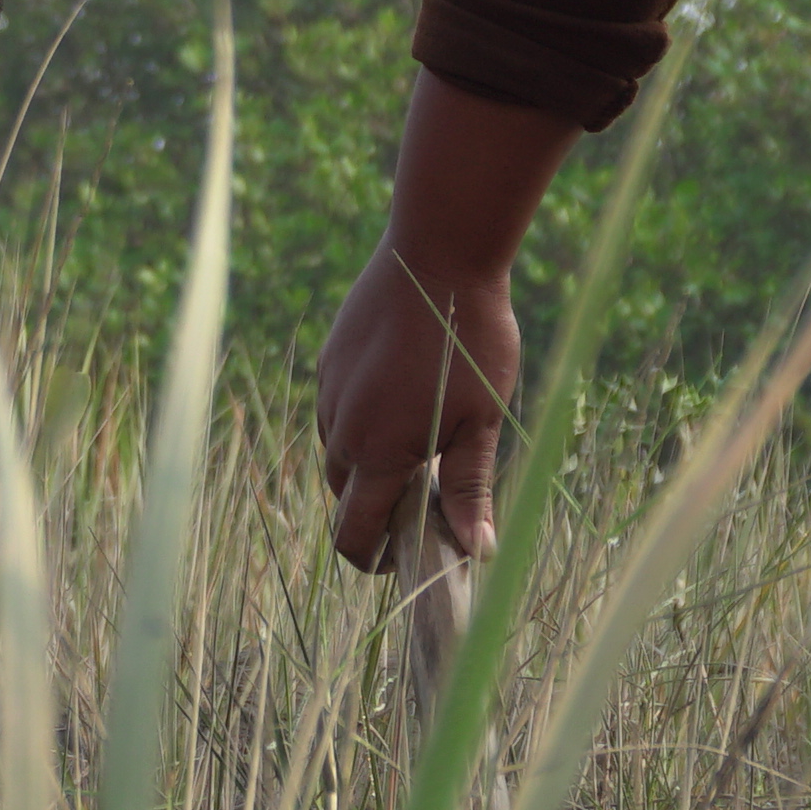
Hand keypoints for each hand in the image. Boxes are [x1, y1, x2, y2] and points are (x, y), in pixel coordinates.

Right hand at [316, 238, 516, 574]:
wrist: (440, 251)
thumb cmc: (471, 339)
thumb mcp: (481, 420)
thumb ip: (468, 489)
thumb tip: (475, 552)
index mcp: (379, 452)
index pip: (351, 534)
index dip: (372, 559)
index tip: (404, 553)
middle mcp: (342, 426)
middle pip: (342, 493)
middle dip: (375, 505)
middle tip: (426, 488)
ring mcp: (330, 389)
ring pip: (336, 449)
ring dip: (367, 460)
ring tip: (419, 435)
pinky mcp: (329, 358)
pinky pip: (334, 408)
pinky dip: (359, 419)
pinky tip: (402, 392)